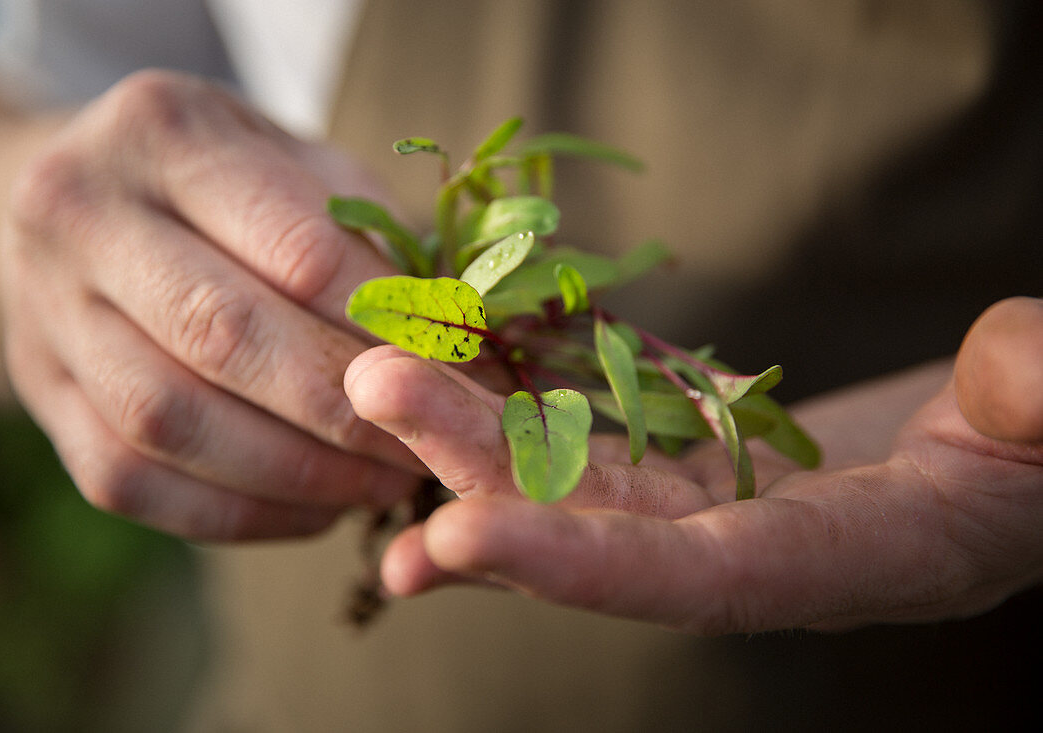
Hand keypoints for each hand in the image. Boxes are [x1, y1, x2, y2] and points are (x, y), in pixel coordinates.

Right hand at [2, 70, 423, 539]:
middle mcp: (80, 214)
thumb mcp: (300, 166)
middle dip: (346, 410)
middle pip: (224, 336)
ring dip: (295, 473)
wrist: (82, 202)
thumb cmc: (227, 181)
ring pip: (169, 421)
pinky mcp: (39, 397)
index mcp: (165, 132)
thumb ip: (373, 241)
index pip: (299, 247)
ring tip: (380, 487)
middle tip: (428, 449)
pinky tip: (313, 509)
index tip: (464, 373)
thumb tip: (463, 352)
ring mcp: (44, 310)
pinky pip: (132, 480)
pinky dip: (238, 511)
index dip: (391, 327)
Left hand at [344, 297, 1042, 633]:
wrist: (1000, 452)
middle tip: (375, 395)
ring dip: (475, 424)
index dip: (574, 565)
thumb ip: (1041, 411)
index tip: (456, 534)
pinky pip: (601, 410)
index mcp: (832, 566)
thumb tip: (1028, 368)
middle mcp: (741, 541)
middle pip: (591, 516)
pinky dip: (530, 388)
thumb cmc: (1042, 455)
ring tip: (378, 380)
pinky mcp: (694, 437)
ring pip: (575, 458)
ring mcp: (707, 489)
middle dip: (478, 467)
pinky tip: (456, 359)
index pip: (690, 583)